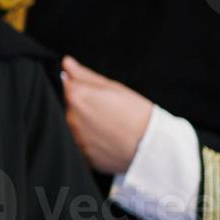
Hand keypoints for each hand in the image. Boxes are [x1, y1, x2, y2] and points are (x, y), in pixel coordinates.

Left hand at [60, 56, 153, 173]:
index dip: (82, 88)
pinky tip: (107, 140)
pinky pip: (81, 144)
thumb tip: (67, 63)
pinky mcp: (81, 155)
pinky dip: (90, 142)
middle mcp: (71, 118)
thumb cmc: (137, 114)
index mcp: (77, 97)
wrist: (152, 146)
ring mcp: (75, 138)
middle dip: (83, 107)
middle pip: (69, 107)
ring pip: (73, 127)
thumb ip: (85, 75)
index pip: (67, 86)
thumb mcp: (114, 88)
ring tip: (109, 127)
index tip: (97, 95)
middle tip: (107, 112)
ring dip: (85, 125)